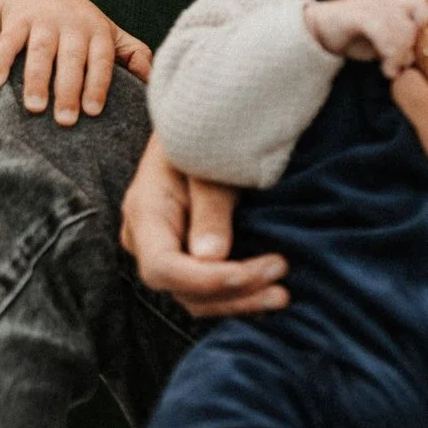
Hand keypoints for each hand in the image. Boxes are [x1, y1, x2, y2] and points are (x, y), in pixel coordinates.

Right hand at [0, 0, 153, 125]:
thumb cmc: (81, 25)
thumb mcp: (109, 35)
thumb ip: (134, 56)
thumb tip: (158, 84)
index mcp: (97, 32)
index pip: (100, 59)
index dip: (98, 84)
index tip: (93, 111)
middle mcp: (72, 25)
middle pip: (71, 59)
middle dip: (68, 89)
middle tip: (66, 121)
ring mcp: (43, 22)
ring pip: (40, 52)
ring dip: (36, 80)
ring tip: (34, 108)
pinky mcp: (17, 21)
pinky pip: (8, 42)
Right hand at [120, 133, 289, 317]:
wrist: (202, 126)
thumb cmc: (206, 135)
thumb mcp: (209, 161)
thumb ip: (211, 205)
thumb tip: (211, 257)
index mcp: (146, 212)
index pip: (163, 266)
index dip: (205, 280)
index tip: (250, 274)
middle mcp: (145, 240)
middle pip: (181, 290)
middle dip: (232, 292)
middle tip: (280, 278)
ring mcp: (162, 253)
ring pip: (195, 299)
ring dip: (240, 301)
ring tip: (282, 294)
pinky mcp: (184, 260)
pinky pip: (206, 292)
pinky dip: (238, 297)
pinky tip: (268, 293)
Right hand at [303, 0, 427, 76]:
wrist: (313, 33)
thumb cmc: (352, 40)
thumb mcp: (384, 42)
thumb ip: (405, 45)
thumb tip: (426, 62)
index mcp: (392, 3)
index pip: (421, 3)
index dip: (426, 24)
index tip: (420, 50)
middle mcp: (384, 1)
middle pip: (416, 20)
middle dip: (416, 48)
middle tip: (406, 68)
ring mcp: (369, 5)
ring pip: (402, 26)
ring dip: (403, 55)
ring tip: (394, 72)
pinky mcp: (355, 14)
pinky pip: (381, 28)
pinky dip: (389, 52)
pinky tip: (387, 70)